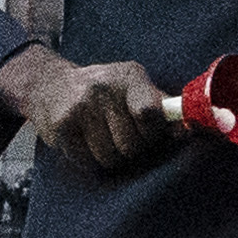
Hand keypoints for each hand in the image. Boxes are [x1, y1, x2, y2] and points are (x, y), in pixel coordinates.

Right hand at [0, 44, 195, 178]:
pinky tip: (83, 140)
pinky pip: (87, 162)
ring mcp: (80, 106)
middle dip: (131, 148)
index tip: (149, 133)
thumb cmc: (104, 91)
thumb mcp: (133, 86)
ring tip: (102, 137)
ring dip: (110, 156)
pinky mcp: (61, 126)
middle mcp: (104, 88)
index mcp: (130, 76)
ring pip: (110, 157)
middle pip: (132, 145)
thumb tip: (188, 130)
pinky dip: (89, 159)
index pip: (150, 113)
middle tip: (121, 135)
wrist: (48, 83)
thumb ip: (161, 106)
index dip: (153, 132)